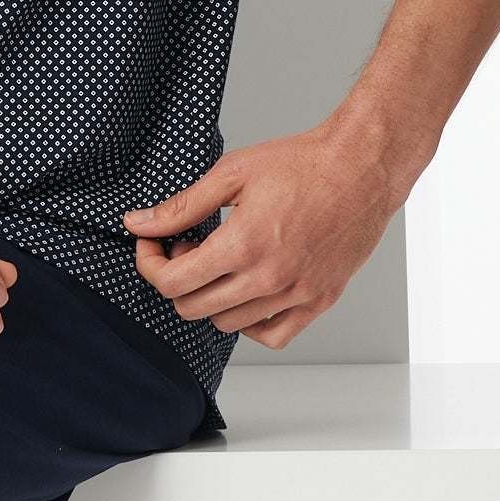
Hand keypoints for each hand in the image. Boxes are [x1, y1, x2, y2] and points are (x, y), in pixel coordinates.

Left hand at [121, 125, 400, 347]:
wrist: (361, 167)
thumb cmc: (302, 164)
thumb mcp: (231, 174)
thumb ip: (181, 206)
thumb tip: (137, 224)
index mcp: (242, 246)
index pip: (171, 282)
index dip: (150, 262)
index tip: (152, 244)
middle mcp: (268, 279)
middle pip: (192, 307)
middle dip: (176, 278)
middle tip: (187, 247)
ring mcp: (296, 295)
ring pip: (227, 324)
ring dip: (211, 297)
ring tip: (221, 262)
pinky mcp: (319, 301)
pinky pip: (272, 336)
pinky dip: (251, 322)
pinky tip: (248, 290)